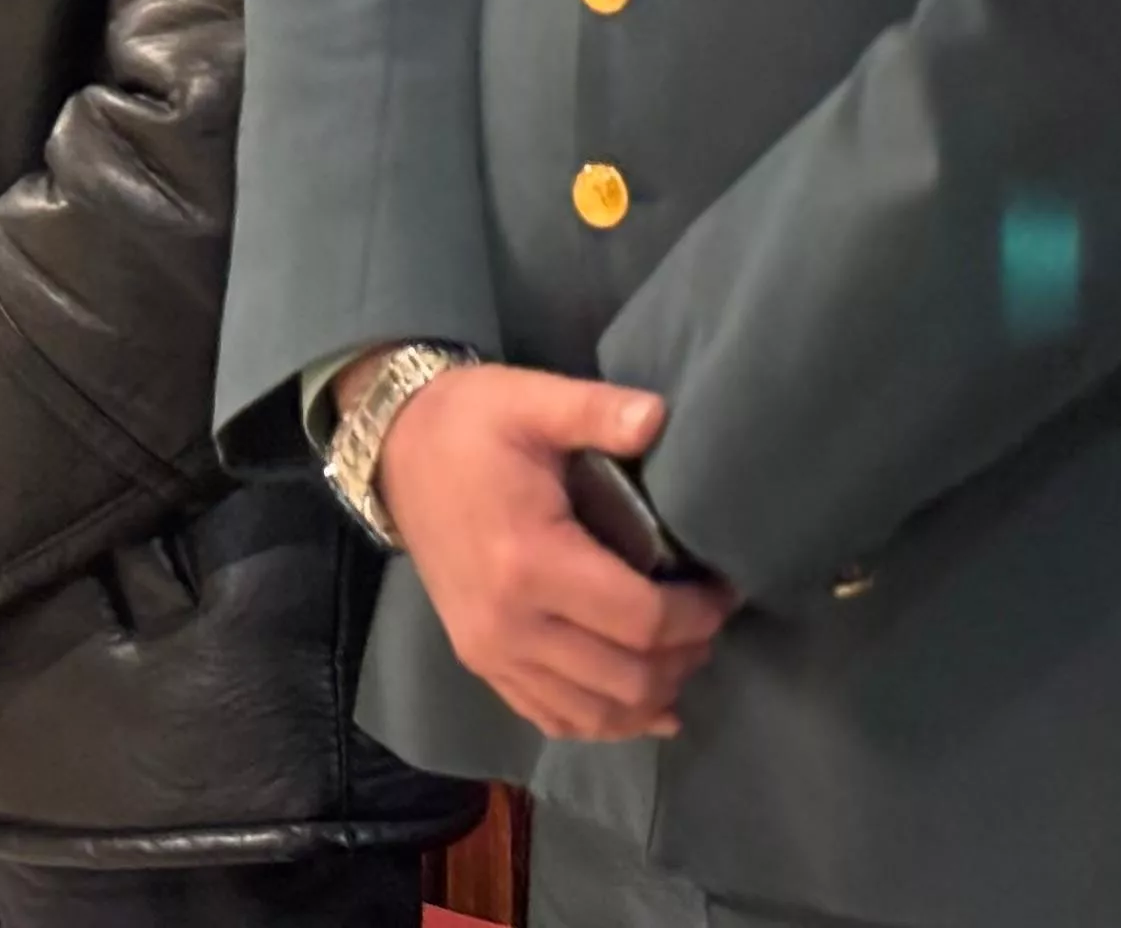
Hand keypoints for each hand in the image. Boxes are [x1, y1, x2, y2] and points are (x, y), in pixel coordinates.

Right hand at [373, 366, 733, 743]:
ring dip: (652, 696)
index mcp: (530, 562)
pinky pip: (552, 718)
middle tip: (712, 621)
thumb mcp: (533, 399)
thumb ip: (598, 409)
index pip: (640, 621)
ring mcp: (490, 653)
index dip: (698, 615)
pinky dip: (604, 722)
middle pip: (626, 678)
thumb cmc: (472, 422)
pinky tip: (644, 708)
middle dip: (685, 657)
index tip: (725, 589)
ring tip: (685, 656)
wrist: (395, 449)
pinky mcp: (480, 662)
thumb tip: (661, 416)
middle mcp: (508, 625)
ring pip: (594, 713)